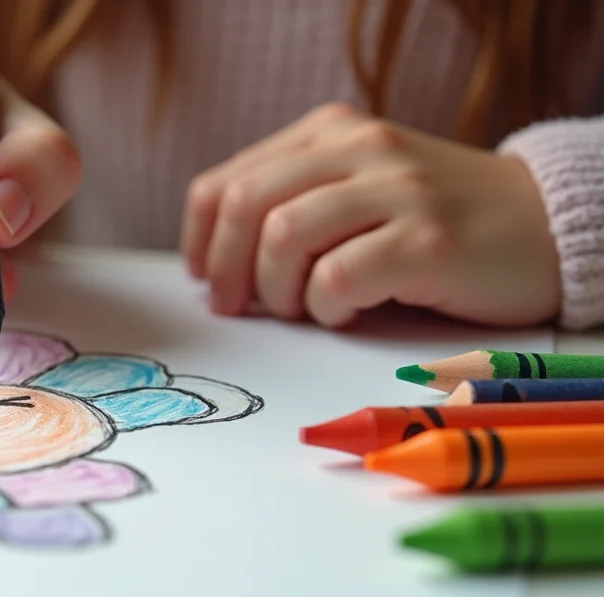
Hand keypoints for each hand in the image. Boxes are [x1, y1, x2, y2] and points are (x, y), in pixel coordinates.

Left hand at [181, 103, 560, 327]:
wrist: (547, 227)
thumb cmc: (436, 223)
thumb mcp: (358, 191)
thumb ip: (294, 205)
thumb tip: (214, 263)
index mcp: (331, 133)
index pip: (226, 182)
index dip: (200, 240)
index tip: (205, 280)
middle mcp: (361, 148)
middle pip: (245, 206)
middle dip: (226, 269)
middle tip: (240, 308)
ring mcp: (398, 190)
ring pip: (284, 236)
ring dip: (278, 290)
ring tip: (305, 308)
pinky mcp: (429, 240)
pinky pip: (338, 277)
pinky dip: (327, 307)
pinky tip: (347, 312)